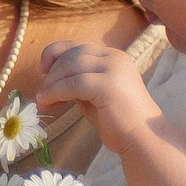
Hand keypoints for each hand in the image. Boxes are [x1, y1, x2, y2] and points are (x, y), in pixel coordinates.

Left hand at [33, 40, 159, 153]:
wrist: (143, 139)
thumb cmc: (119, 123)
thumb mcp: (94, 96)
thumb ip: (79, 83)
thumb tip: (52, 81)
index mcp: (113, 57)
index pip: (78, 46)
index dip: (56, 54)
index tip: (43, 71)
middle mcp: (114, 57)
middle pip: (72, 54)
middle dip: (52, 73)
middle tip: (42, 96)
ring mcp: (113, 69)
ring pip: (71, 66)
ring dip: (51, 84)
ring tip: (43, 102)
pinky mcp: (108, 84)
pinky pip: (74, 83)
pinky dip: (56, 92)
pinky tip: (48, 103)